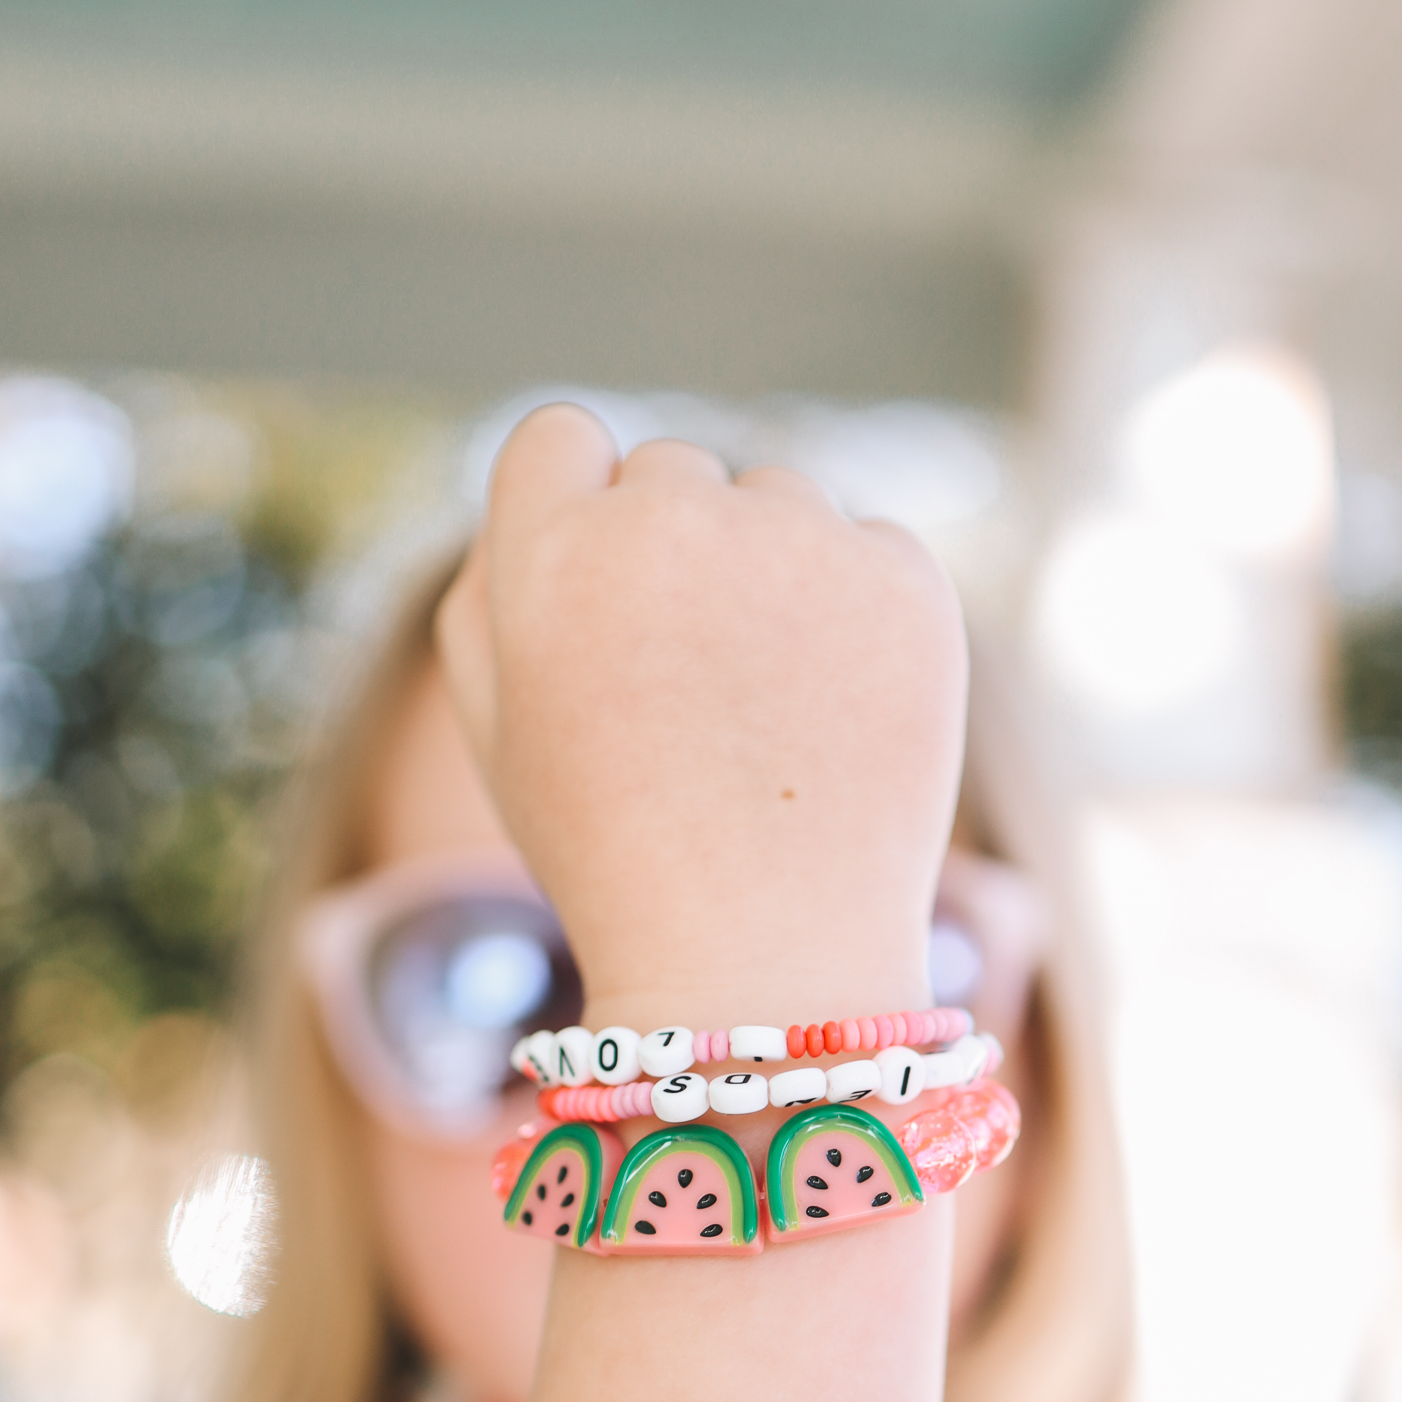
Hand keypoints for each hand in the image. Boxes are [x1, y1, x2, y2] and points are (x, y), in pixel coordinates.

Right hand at [435, 408, 967, 1026]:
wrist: (762, 964)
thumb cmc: (612, 852)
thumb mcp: (501, 728)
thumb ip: (496, 582)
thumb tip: (566, 471)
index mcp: (553, 551)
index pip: (560, 437)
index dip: (576, 517)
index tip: (603, 599)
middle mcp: (675, 521)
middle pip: (672, 472)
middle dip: (673, 555)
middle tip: (686, 693)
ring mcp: (801, 546)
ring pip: (778, 502)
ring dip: (770, 576)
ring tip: (764, 718)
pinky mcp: (906, 582)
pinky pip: (869, 549)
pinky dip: (858, 615)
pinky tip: (834, 717)